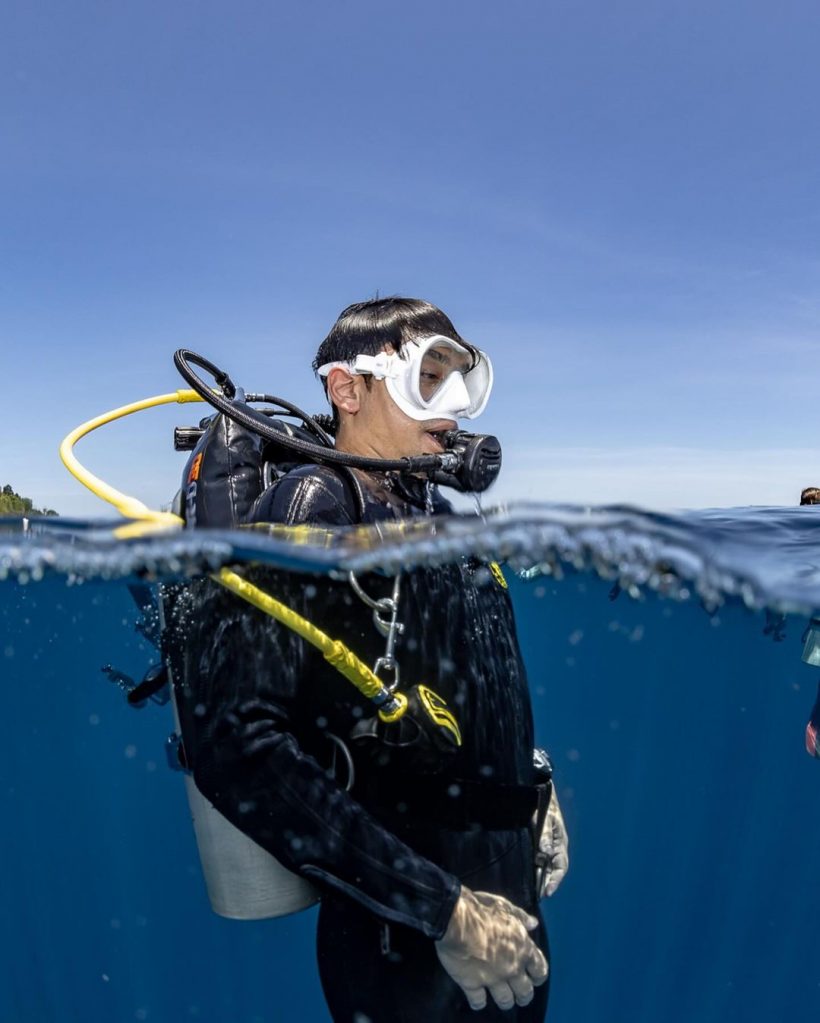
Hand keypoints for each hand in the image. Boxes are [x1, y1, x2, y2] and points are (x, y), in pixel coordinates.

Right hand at [434, 886, 547, 1010]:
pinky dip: (479, 1001)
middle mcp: (511, 968)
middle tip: (521, 995)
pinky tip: (478, 999)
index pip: (540, 969)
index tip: (536, 977)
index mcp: (522, 948)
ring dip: (505, 1001)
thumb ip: (520, 917)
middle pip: (525, 991)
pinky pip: (478, 1001)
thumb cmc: (482, 909)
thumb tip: (533, 923)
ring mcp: (492, 978)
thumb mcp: (504, 906)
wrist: (456, 920)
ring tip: (504, 1000)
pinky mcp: (472, 984)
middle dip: (524, 995)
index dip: (539, 975)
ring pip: (505, 1000)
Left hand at [536, 787, 568, 897]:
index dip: (555, 880)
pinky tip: (529, 874)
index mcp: (560, 843)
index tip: (547, 892)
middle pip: (554, 870)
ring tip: (533, 890)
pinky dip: (537, 869)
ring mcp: (548, 846)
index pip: (561, 867)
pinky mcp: (540, 843)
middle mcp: (556, 847)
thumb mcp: (544, 820)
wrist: (540, 793)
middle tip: (538, 896)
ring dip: (542, 877)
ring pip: (547, 866)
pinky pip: (540, 859)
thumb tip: (545, 853)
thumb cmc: (544, 806)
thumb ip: (544, 835)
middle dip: (548, 883)